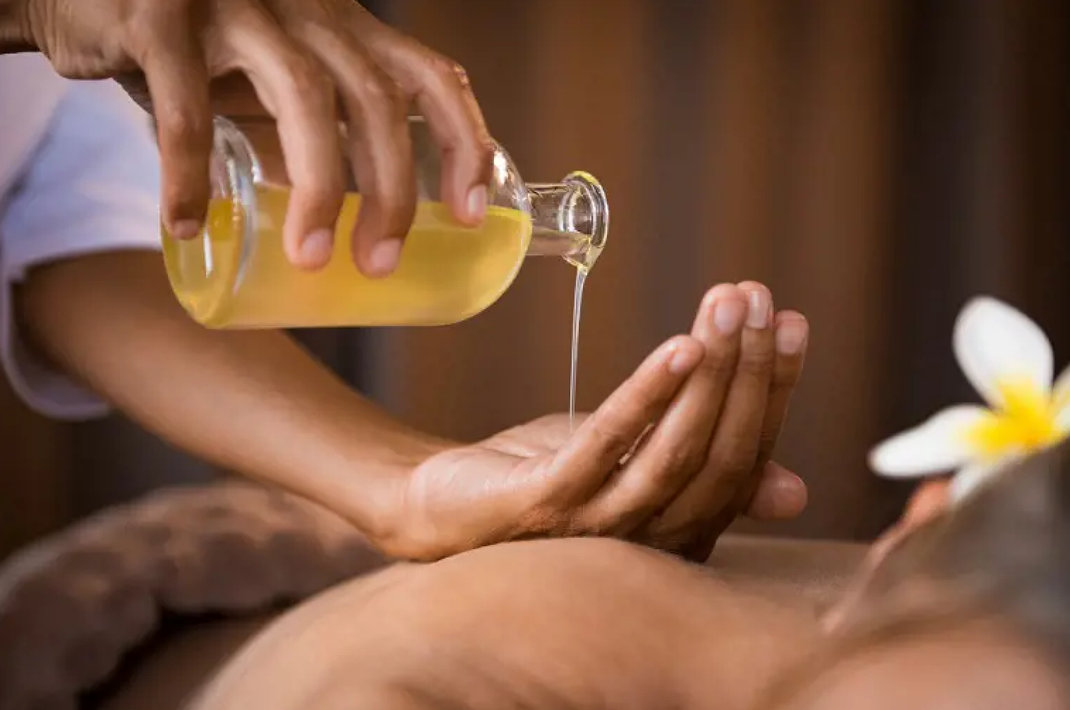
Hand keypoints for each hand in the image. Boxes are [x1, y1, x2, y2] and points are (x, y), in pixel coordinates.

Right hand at [13, 0, 491, 273]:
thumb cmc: (198, 47)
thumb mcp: (271, 81)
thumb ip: (307, 134)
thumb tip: (335, 221)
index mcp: (346, 29)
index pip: (432, 76)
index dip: (465, 143)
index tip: (473, 214)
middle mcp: (307, 10)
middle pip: (377, 98)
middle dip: (391, 189)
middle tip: (380, 262)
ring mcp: (239, 6)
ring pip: (303, 95)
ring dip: (316, 187)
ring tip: (311, 259)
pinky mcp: (161, 16)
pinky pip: (185, 105)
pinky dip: (188, 173)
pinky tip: (186, 224)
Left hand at [371, 282, 809, 560]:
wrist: (443, 509)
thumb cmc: (547, 482)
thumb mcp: (636, 471)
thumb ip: (703, 472)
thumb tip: (795, 491)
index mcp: (681, 533)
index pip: (746, 461)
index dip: (773, 391)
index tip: (790, 322)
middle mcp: (650, 542)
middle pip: (721, 457)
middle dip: (749, 371)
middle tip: (759, 298)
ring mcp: (597, 528)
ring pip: (675, 452)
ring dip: (711, 374)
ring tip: (727, 307)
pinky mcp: (545, 504)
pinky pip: (606, 446)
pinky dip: (647, 396)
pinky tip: (678, 346)